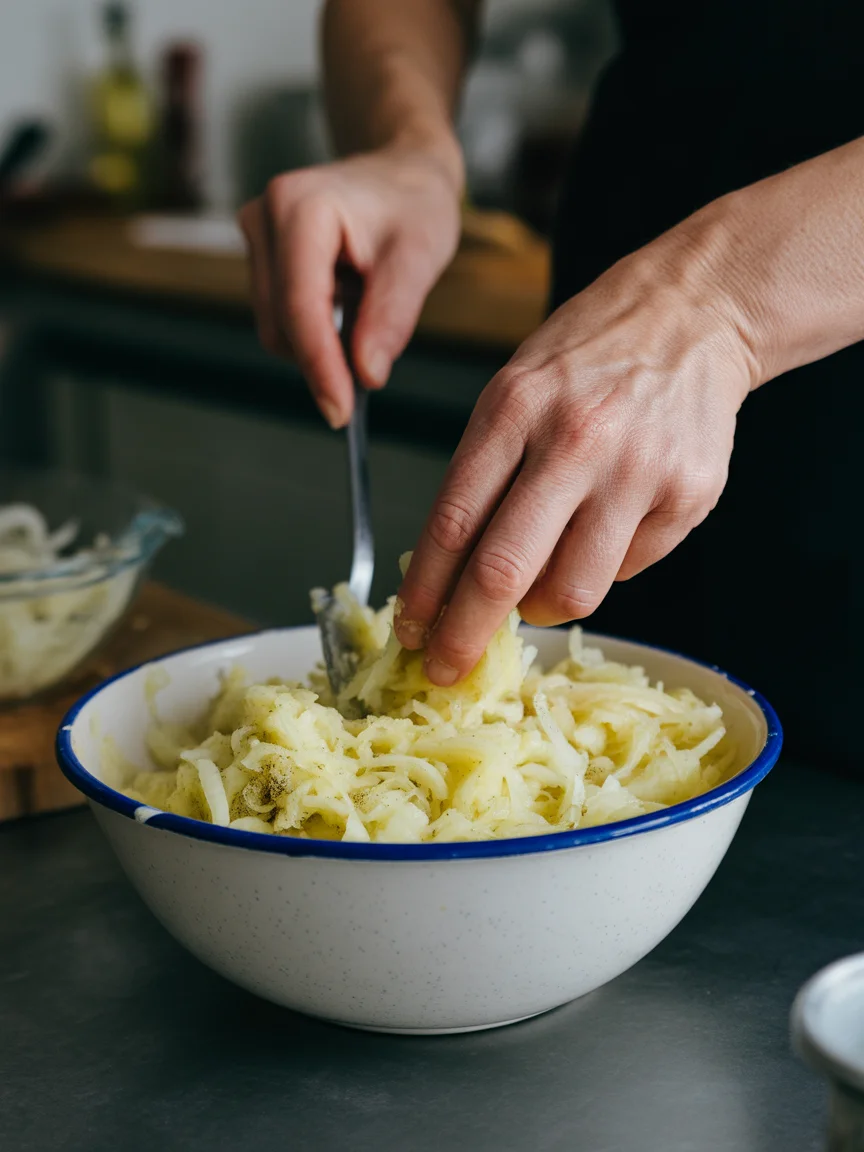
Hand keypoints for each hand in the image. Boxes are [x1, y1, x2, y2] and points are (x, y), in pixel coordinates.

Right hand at [238, 146, 461, 427]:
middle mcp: (264, 217)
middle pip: (282, 322)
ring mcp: (256, 237)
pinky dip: (316, 331)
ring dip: (322, 342)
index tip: (340, 413)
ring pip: (276, 327)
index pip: (300, 305)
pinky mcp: (260, 257)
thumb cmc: (414, 206)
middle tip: (374, 365)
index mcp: (299, 206)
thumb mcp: (420, 257)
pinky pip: (280, 318)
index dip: (319, 365)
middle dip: (324, 358)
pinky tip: (348, 305)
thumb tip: (366, 375)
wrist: (401, 174)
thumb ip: (392, 316)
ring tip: (366, 309)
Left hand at [394, 227, 758, 684]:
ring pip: (572, 590)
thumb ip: (483, 477)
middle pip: (504, 570)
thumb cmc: (587, 358)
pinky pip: (628, 570)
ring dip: (538, 608)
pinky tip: (605, 527)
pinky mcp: (689, 495)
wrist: (692, 314)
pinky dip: (603, 567)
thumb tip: (450, 576)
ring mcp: (638, 470)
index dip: (424, 590)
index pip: (453, 522)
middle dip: (463, 635)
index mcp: (514, 407)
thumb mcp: (513, 391)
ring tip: (535, 589)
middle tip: (444, 668)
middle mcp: (575, 440)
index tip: (408, 629)